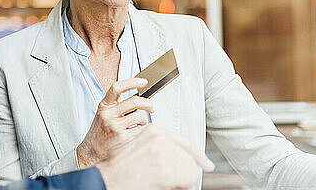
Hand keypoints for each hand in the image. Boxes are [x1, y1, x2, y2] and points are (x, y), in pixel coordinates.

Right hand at [76, 77, 152, 167]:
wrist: (91, 151)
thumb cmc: (100, 132)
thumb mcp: (104, 114)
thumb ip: (117, 105)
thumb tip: (137, 96)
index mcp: (104, 106)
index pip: (117, 88)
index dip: (132, 82)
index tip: (143, 82)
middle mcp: (108, 114)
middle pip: (134, 101)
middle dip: (147, 103)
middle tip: (151, 107)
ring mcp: (115, 126)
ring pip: (140, 116)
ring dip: (144, 120)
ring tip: (139, 123)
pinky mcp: (122, 138)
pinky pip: (139, 129)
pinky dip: (140, 130)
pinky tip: (134, 132)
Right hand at [97, 124, 214, 189]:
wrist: (108, 180)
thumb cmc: (122, 169)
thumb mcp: (141, 148)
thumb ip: (160, 147)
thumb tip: (181, 158)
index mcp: (155, 131)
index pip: (185, 142)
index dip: (198, 155)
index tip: (207, 164)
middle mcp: (161, 139)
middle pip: (188, 158)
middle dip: (183, 172)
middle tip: (167, 180)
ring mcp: (164, 154)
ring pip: (190, 170)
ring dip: (181, 180)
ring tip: (161, 182)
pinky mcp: (167, 171)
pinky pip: (188, 179)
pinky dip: (181, 186)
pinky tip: (165, 186)